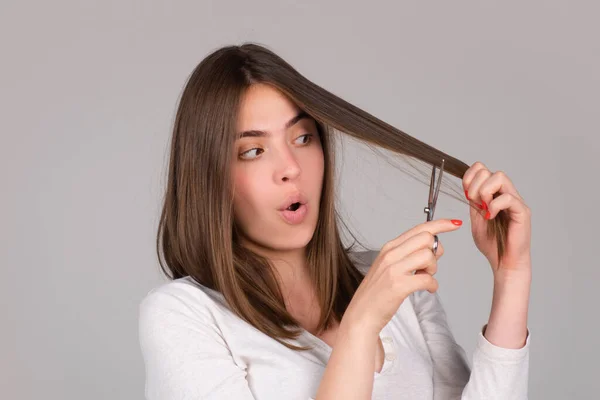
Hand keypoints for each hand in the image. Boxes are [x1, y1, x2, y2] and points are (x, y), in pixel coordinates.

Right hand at [343, 219, 462, 336]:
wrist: (361, 314)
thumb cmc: (377, 293)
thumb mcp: (390, 266)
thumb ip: (409, 254)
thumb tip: (434, 248)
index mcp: (389, 247)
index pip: (419, 228)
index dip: (440, 224)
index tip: (454, 223)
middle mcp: (391, 254)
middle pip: (426, 238)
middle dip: (435, 252)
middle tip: (429, 266)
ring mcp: (393, 269)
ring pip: (428, 256)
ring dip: (433, 269)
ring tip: (424, 278)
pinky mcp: (398, 285)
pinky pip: (428, 279)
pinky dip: (433, 286)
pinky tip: (427, 289)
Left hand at [462, 161, 531, 276]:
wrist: (504, 262)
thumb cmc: (492, 244)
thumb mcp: (475, 219)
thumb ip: (473, 202)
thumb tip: (467, 187)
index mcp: (493, 194)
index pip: (481, 169)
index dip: (469, 177)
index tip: (466, 194)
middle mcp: (506, 194)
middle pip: (489, 170)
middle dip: (475, 186)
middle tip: (474, 203)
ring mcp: (515, 201)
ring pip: (500, 177)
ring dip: (485, 192)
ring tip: (484, 209)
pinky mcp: (522, 211)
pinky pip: (507, 197)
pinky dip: (494, 206)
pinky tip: (490, 217)